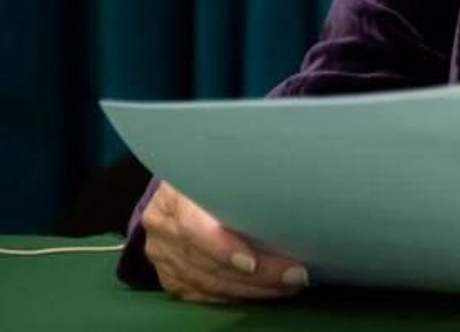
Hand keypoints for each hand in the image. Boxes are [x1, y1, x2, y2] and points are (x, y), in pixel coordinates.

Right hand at [142, 181, 308, 302]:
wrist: (175, 185)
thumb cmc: (209, 172)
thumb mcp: (219, 165)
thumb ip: (238, 179)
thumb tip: (287, 188)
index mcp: (174, 196)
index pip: (194, 228)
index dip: (222, 249)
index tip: (252, 262)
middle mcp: (164, 229)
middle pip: (209, 262)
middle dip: (256, 274)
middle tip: (295, 273)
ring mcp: (164, 255)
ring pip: (210, 283)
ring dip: (253, 288)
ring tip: (289, 283)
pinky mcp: (171, 275)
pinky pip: (204, 293)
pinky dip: (236, 295)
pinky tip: (264, 291)